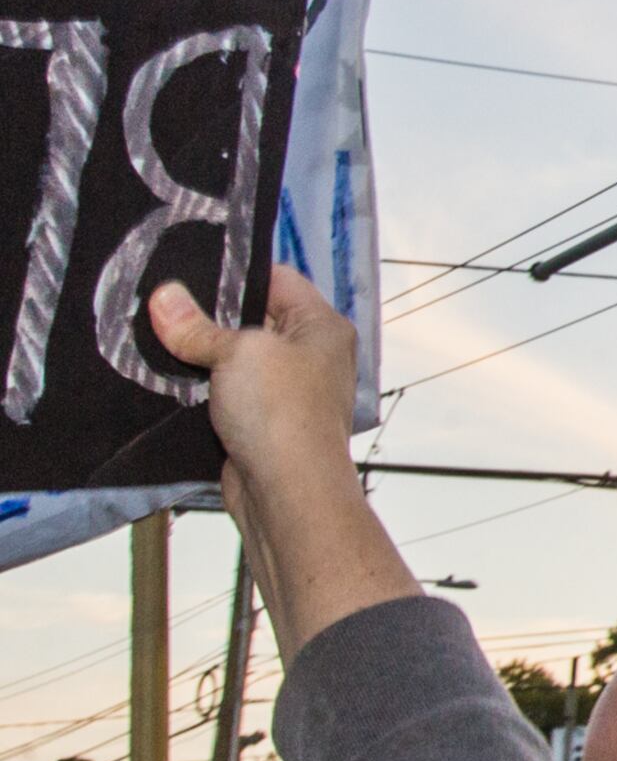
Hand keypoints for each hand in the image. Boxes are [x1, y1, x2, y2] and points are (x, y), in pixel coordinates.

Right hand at [151, 267, 355, 502]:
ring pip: (233, 359)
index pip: (279, 280)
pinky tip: (161, 376)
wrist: (287, 493)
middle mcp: (309, 355)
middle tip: (158, 302)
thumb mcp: (238, 353)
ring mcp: (285, 390)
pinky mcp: (259, 421)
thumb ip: (199, 326)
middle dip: (208, 315)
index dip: (236, 271)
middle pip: (252, 319)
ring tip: (150, 333)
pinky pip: (224, 392)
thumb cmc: (282, 413)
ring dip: (198, 354)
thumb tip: (164, 297)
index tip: (187, 267)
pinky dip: (197, 386)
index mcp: (322, 326)